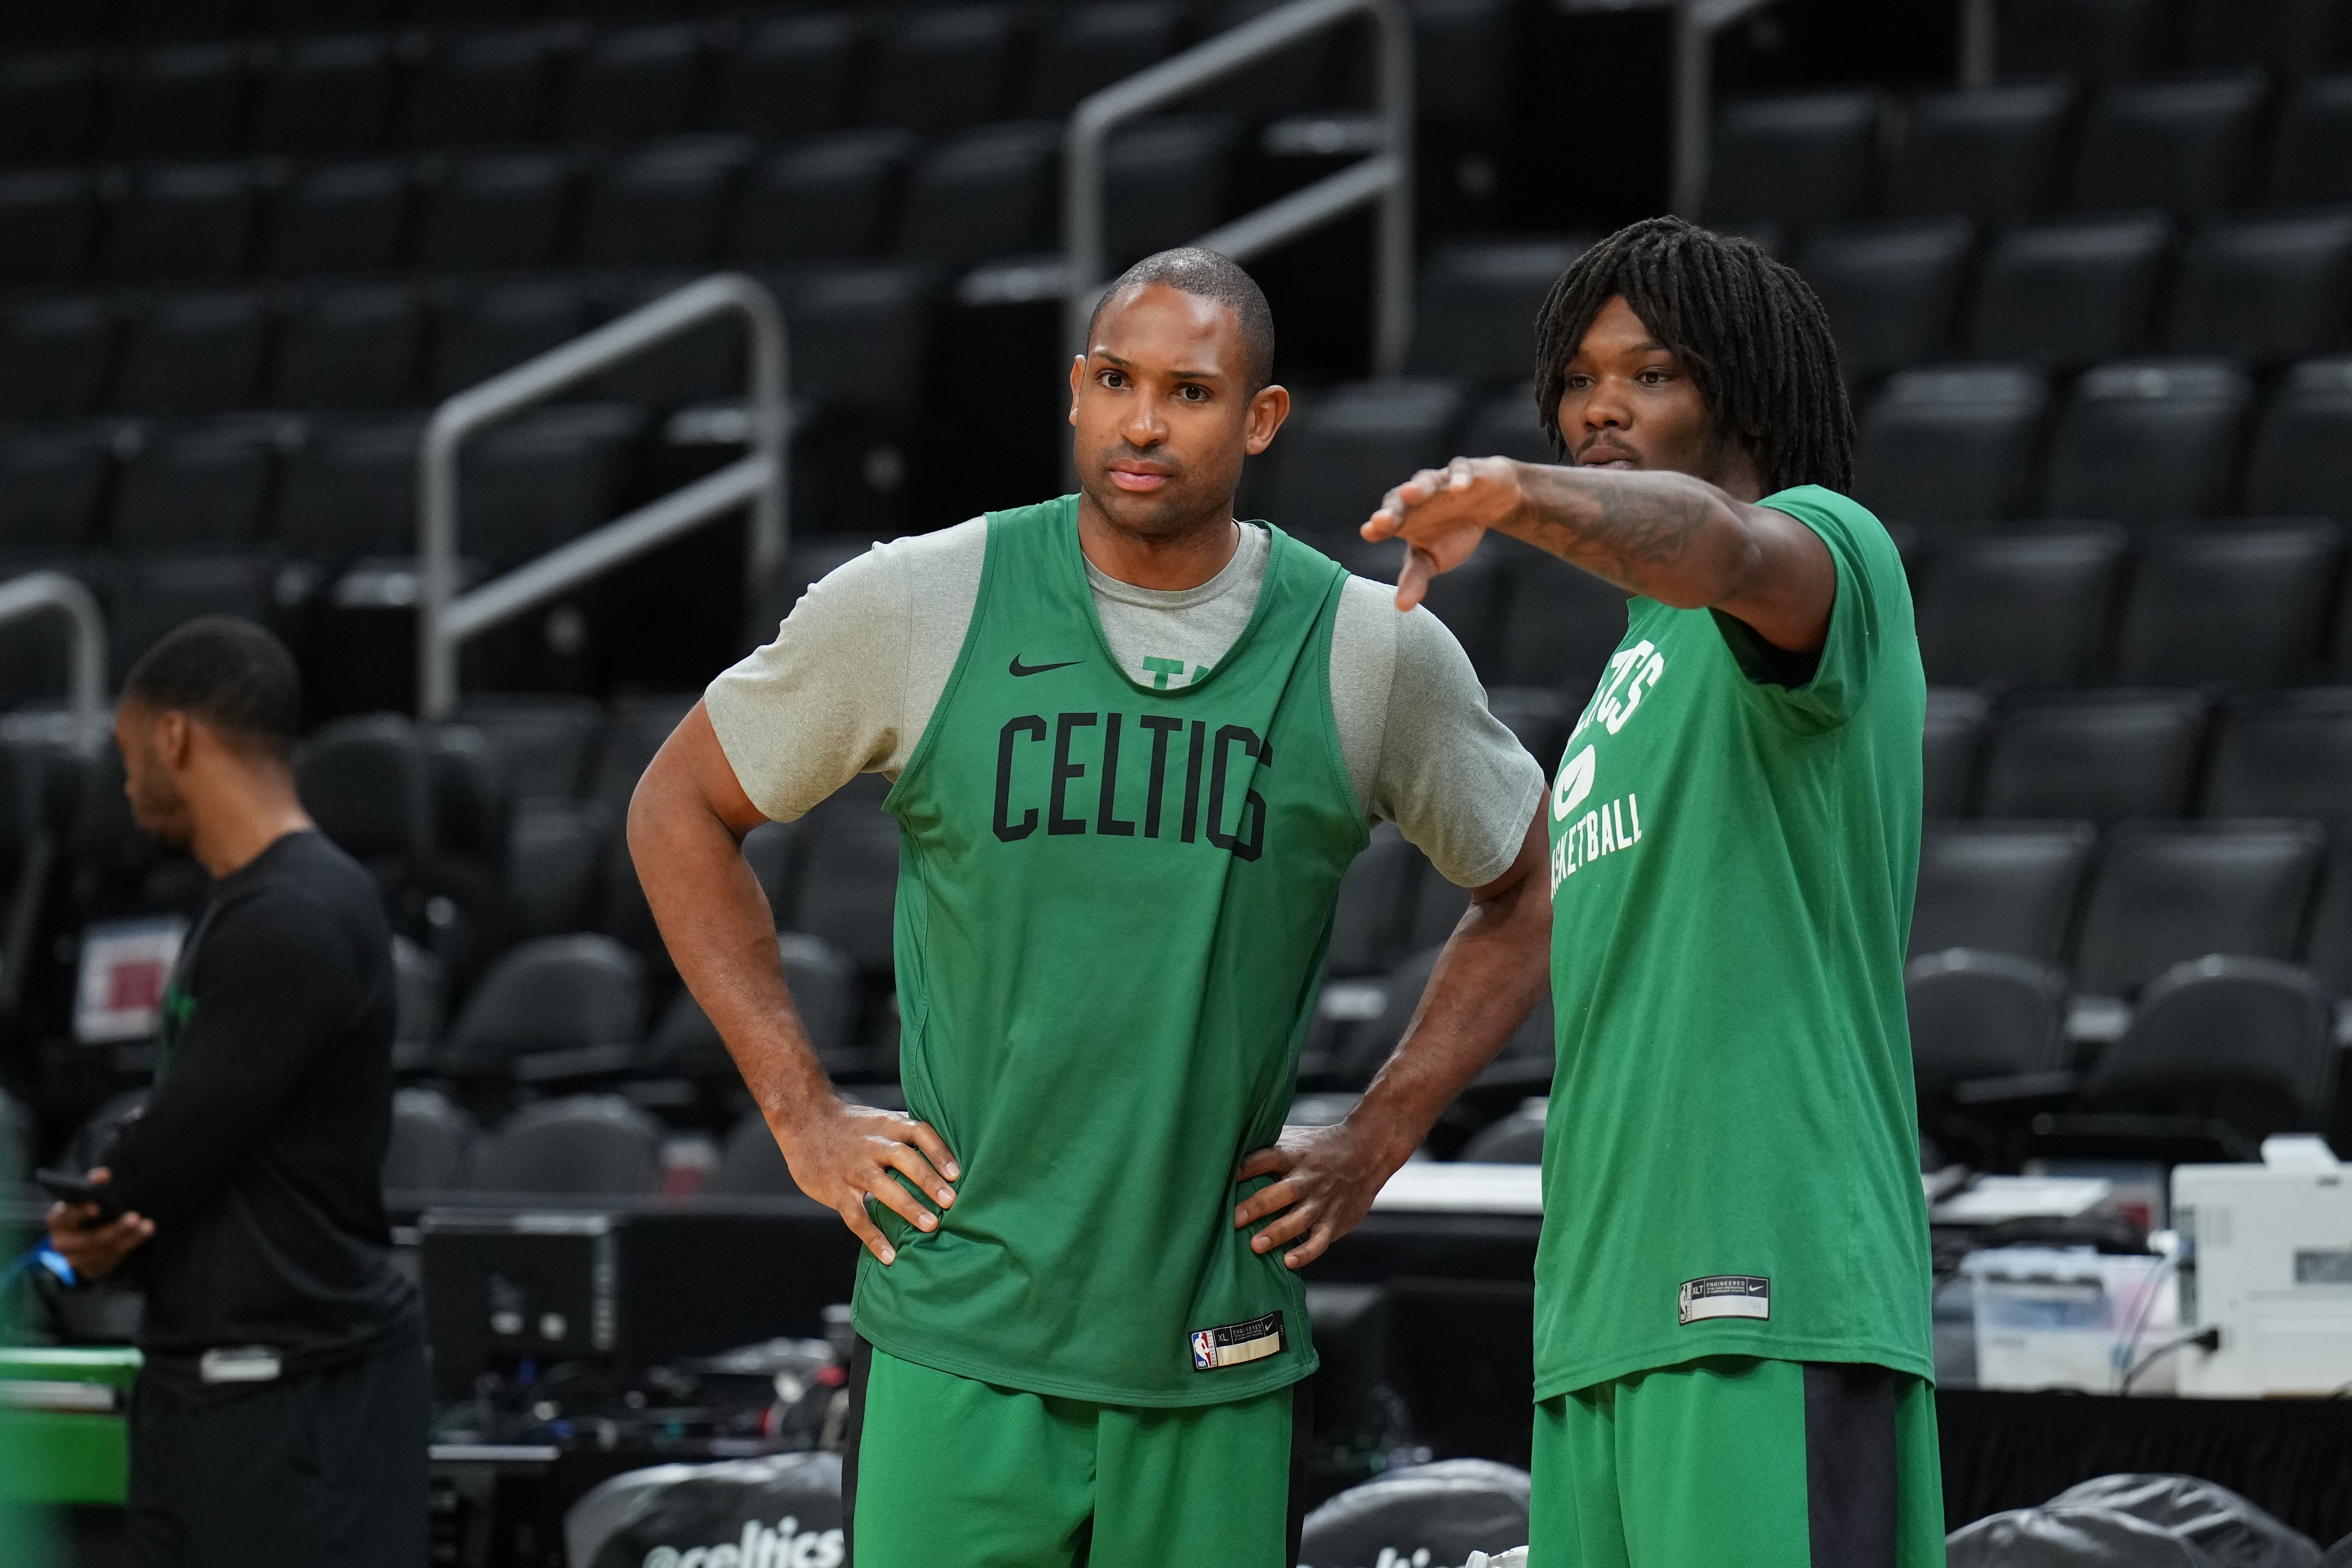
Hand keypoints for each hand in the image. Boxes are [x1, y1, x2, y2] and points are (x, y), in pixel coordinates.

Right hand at [44, 1168, 152, 1280]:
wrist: (83, 1238)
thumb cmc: (85, 1212)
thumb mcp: (85, 1199)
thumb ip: (92, 1185)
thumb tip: (103, 1174)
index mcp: (57, 1221)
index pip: (66, 1217)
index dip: (80, 1212)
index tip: (97, 1206)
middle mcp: (62, 1243)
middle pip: (91, 1239)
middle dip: (115, 1229)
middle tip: (135, 1217)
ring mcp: (76, 1259)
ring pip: (105, 1250)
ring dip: (128, 1239)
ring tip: (147, 1226)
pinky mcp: (91, 1269)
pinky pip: (112, 1260)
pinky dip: (130, 1247)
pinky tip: (143, 1235)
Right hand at [772, 1100, 958, 1265]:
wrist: (804, 1119)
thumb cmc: (853, 1125)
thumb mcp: (881, 1119)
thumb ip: (909, 1134)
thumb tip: (949, 1152)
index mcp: (888, 1125)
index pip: (919, 1132)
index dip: (939, 1151)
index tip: (956, 1173)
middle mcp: (872, 1144)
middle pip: (904, 1158)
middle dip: (928, 1180)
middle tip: (951, 1202)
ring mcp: (853, 1167)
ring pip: (882, 1186)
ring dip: (907, 1206)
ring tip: (931, 1226)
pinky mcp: (835, 1189)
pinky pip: (855, 1216)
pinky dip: (873, 1237)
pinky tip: (890, 1256)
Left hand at [1231, 1120, 1409, 1269]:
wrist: (1368, 1151)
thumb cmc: (1320, 1147)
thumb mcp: (1294, 1139)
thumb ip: (1266, 1149)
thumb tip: (1226, 1154)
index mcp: (1294, 1156)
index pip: (1267, 1158)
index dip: (1247, 1167)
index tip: (1226, 1176)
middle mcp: (1307, 1179)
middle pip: (1282, 1192)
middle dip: (1258, 1206)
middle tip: (1235, 1218)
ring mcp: (1322, 1201)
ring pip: (1300, 1219)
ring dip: (1278, 1233)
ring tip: (1256, 1245)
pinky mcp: (1335, 1221)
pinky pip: (1320, 1240)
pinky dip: (1306, 1252)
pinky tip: (1289, 1262)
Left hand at [1362, 456, 1525, 609]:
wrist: (1490, 502)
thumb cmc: (1452, 531)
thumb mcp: (1433, 559)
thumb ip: (1415, 579)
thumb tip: (1402, 607)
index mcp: (1405, 519)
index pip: (1386, 522)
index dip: (1377, 527)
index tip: (1370, 533)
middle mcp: (1418, 498)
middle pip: (1399, 499)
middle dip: (1392, 508)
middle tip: (1383, 520)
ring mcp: (1441, 482)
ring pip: (1425, 479)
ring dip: (1418, 486)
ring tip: (1411, 493)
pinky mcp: (1467, 471)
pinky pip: (1461, 470)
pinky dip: (1459, 477)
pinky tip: (1459, 488)